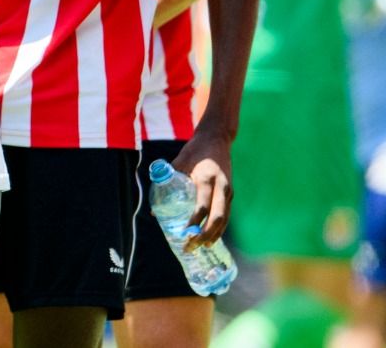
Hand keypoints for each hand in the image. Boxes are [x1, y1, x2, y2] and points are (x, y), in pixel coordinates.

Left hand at [172, 128, 232, 246]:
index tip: (185, 234)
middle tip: (192, 246)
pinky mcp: (230, 193)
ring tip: (202, 247)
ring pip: (224, 219)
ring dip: (214, 235)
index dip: (194, 222)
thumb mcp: (177, 164)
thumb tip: (154, 212)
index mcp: (206, 179)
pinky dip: (220, 228)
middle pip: (217, 217)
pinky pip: (226, 214)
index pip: (202, 207)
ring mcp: (228, 191)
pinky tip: (212, 237)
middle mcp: (221, 187)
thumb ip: (166, 184)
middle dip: (205, 235)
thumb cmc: (193, 152)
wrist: (216, 139)